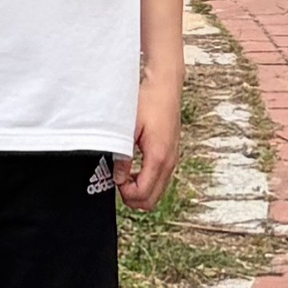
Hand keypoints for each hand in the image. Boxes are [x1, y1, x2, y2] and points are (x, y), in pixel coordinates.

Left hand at [118, 70, 181, 212]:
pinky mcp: (171, 155)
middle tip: (117, 183)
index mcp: (159, 157)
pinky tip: (133, 170)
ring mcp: (172, 160)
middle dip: (132, 198)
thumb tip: (118, 178)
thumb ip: (122, 156)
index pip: (143, 194)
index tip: (114, 181)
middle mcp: (169, 162)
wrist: (165, 87)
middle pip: (152, 200)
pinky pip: (160, 180)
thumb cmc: (148, 102)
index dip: (125, 194)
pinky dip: (146, 182)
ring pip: (157, 193)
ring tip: (124, 176)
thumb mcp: (128, 129)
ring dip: (139, 190)